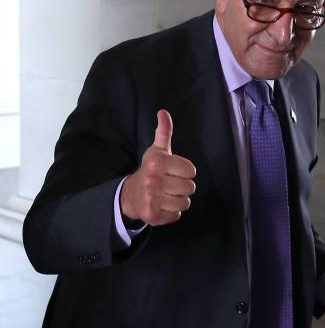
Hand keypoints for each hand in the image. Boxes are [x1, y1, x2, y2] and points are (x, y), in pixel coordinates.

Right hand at [120, 109, 196, 225]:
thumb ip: (164, 132)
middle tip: (171, 184)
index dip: (185, 172)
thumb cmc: (150, 170)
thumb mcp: (157, 151)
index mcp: (158, 162)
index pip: (191, 171)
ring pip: (185, 202)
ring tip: (167, 195)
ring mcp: (152, 199)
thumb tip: (163, 112)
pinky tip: (163, 205)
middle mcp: (153, 180)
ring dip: (179, 200)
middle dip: (183, 187)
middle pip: (190, 187)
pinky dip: (172, 212)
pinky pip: (177, 215)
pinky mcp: (152, 215)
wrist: (131, 195)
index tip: (174, 172)